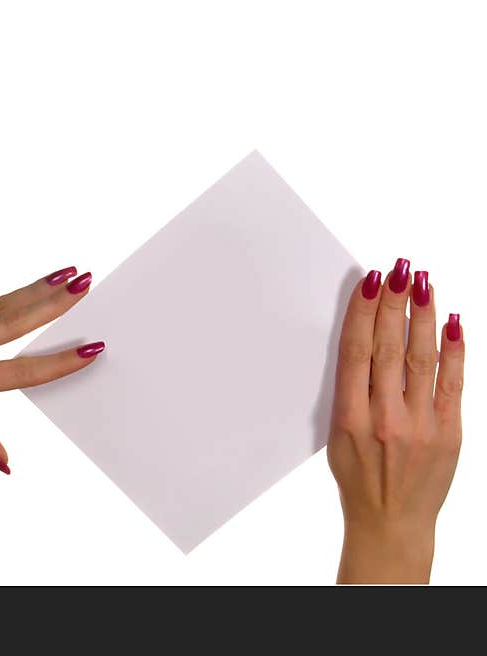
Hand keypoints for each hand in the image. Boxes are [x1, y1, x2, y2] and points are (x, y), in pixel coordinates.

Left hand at [0, 266, 102, 472]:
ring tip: (67, 273)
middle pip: (13, 321)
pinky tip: (24, 288)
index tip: (90, 349)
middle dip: (54, 303)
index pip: (18, 372)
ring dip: (35, 289)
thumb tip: (6, 462)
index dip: (58, 363)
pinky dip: (6, 295)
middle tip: (86, 283)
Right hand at [328, 259, 463, 582]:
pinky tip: (452, 321)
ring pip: (421, 357)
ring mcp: (421, 425)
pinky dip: (454, 350)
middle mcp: (385, 418)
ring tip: (423, 281)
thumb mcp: (337, 436)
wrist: (390, 522)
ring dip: (422, 315)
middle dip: (393, 303)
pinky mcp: (450, 432)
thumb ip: (349, 392)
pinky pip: (453, 382)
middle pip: (388, 348)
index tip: (368, 282)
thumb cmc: (359, 479)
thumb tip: (362, 344)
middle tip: (398, 268)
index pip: (356, 353)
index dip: (362, 313)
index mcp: (349, 419)